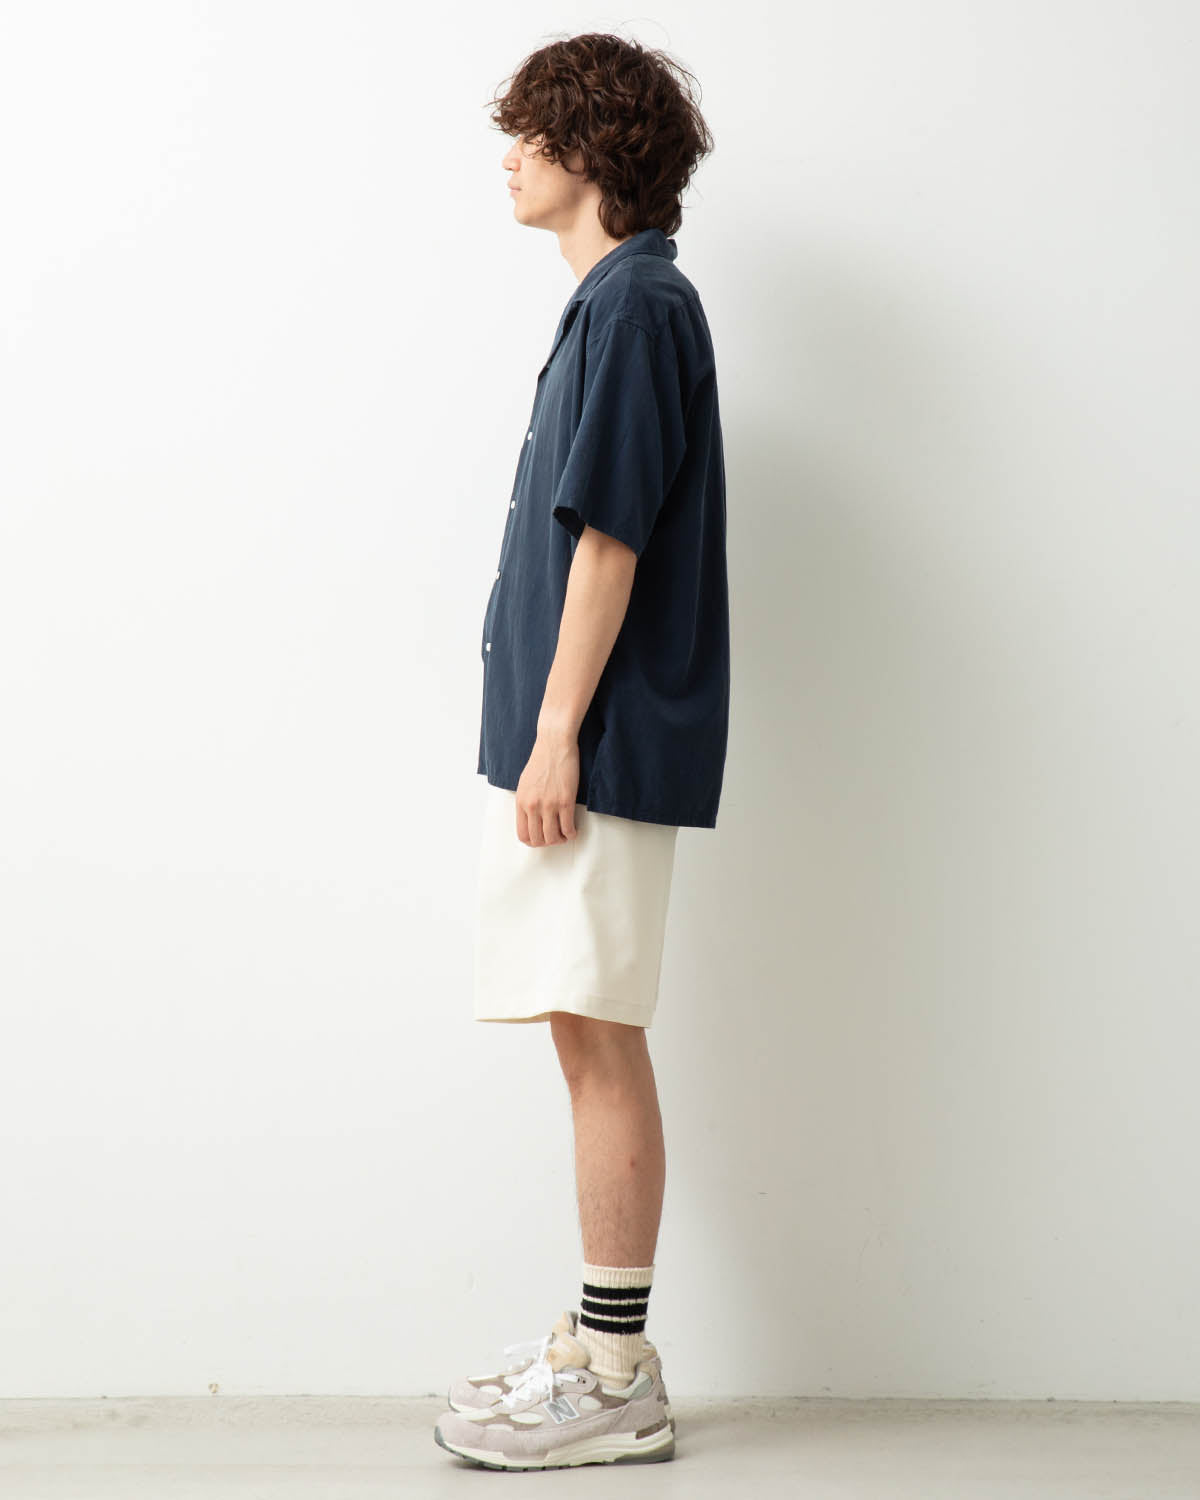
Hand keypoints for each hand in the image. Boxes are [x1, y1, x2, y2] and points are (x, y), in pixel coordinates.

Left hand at [515, 730, 580, 845]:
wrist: (554, 744)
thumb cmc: (541, 760)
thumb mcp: (525, 783)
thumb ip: (526, 802)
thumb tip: (531, 818)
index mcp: (521, 802)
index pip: (523, 834)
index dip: (533, 842)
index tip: (542, 838)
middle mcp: (533, 806)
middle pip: (538, 839)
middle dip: (548, 843)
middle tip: (556, 837)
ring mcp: (549, 805)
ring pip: (553, 837)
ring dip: (560, 840)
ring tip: (565, 834)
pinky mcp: (565, 801)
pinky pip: (568, 828)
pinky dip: (572, 834)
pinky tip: (574, 829)